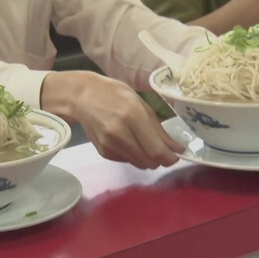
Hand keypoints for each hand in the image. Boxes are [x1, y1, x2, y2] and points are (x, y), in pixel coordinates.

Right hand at [41, 71, 183, 168]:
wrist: (82, 97)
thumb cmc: (114, 94)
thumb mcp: (140, 104)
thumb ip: (158, 129)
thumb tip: (176, 149)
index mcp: (133, 116)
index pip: (156, 149)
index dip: (169, 158)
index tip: (176, 156)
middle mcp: (119, 132)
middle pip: (148, 161)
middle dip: (160, 160)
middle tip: (163, 151)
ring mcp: (109, 144)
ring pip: (138, 163)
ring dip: (147, 158)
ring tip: (145, 144)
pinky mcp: (103, 151)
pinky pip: (126, 160)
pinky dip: (133, 155)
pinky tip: (129, 142)